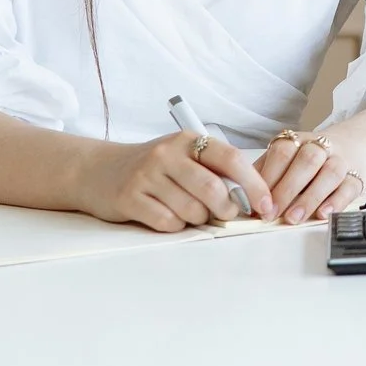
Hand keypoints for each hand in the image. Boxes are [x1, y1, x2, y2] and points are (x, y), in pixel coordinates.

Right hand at [76, 132, 272, 231]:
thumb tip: (251, 197)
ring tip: (188, 210)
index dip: (254, 185)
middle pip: (212, 189)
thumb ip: (214, 170)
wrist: (99, 171)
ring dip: (198, 218)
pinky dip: (175, 225)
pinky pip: (168, 222)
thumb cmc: (153, 168)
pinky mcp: (130, 198)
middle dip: (227, 209)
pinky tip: (166, 215)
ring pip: (192, 210)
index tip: (266, 205)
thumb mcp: (183, 157)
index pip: (231, 158)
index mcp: (188, 140)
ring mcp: (146, 176)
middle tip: (227, 214)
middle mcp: (167, 154)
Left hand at [253, 131, 365, 225]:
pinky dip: (337, 202)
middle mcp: (321, 147)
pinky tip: (324, 214)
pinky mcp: (357, 177)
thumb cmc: (310, 158)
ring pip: (330, 173)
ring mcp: (341, 161)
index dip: (269, 177)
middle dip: (287, 189)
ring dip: (311, 197)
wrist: (356, 144)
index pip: (282, 152)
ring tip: (294, 218)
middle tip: (272, 214)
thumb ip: (265, 173)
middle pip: (307, 161)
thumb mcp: (287, 157)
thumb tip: (241, 198)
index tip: (257, 203)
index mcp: (298, 140)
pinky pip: (350, 187)